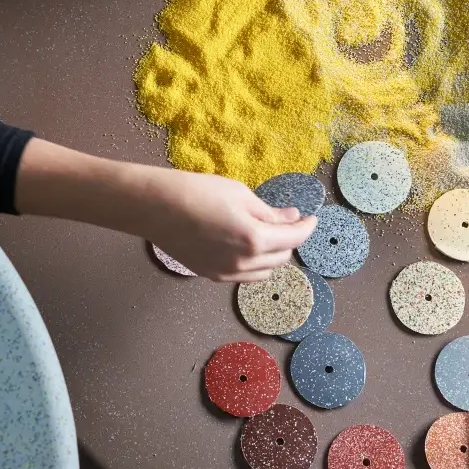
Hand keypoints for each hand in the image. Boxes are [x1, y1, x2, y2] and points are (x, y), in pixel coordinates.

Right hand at [132, 167, 315, 281]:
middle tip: (285, 221)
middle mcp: (243, 263)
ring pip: (264, 271)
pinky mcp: (210, 275)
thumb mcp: (240, 195)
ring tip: (266, 234)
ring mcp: (226, 273)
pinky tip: (244, 246)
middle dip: (289, 240)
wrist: (156, 208)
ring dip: (272, 255)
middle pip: (281, 258)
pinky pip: (243, 275)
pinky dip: (253, 263)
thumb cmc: (198, 193)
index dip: (306, 227)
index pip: (293, 238)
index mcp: (255, 239)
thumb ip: (269, 211)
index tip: (311, 218)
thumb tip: (291, 217)